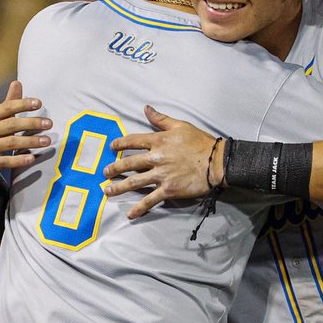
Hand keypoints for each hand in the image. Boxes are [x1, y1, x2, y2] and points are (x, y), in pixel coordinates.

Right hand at [0, 80, 52, 185]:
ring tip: (46, 141)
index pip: (6, 108)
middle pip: (11, 125)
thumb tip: (17, 83)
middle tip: (49, 124)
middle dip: (32, 123)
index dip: (23, 104)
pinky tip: (32, 158)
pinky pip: (5, 161)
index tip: (39, 103)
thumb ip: (7, 104)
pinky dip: (19, 160)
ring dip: (31, 142)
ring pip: (10, 143)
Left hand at [103, 106, 221, 218]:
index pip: (133, 141)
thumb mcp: (180, 125)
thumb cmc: (200, 142)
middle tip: (105, 172)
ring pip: (135, 182)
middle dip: (114, 168)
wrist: (217, 162)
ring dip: (119, 187)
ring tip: (107, 191)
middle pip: (129, 163)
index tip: (112, 147)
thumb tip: (146, 108)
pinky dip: (139, 208)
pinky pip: (150, 200)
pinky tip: (130, 214)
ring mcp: (161, 175)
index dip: (120, 144)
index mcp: (159, 141)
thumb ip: (161, 118)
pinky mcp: (168, 190)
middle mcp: (156, 158)